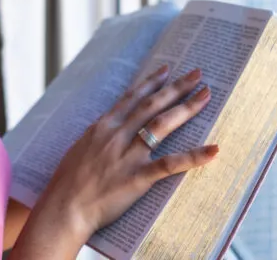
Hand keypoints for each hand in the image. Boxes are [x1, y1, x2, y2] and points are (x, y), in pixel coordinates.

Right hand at [15, 66, 217, 256]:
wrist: (63, 208)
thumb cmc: (67, 182)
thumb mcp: (80, 148)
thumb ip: (98, 137)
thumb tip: (109, 128)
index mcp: (103, 127)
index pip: (132, 97)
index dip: (152, 83)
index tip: (167, 70)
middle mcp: (117, 135)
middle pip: (152, 105)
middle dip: (176, 88)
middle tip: (197, 74)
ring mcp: (128, 155)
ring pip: (162, 125)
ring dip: (186, 108)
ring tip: (205, 95)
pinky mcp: (137, 177)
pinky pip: (170, 164)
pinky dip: (194, 156)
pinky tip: (214, 150)